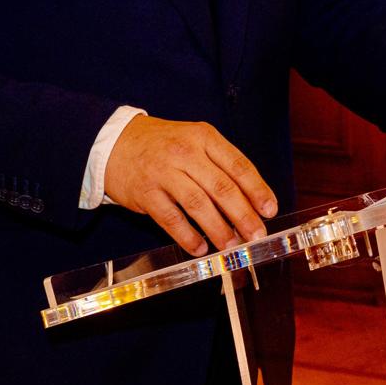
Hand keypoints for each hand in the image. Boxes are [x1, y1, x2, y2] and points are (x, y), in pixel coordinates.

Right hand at [103, 115, 277, 255]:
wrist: (115, 142)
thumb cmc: (164, 145)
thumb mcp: (195, 141)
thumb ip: (220, 164)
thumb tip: (250, 199)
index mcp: (204, 137)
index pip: (238, 165)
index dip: (257, 189)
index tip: (270, 210)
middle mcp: (185, 152)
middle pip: (221, 187)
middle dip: (243, 215)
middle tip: (256, 235)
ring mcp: (164, 173)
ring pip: (198, 204)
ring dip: (218, 228)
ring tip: (231, 246)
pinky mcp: (145, 193)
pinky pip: (171, 219)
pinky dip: (187, 236)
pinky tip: (200, 247)